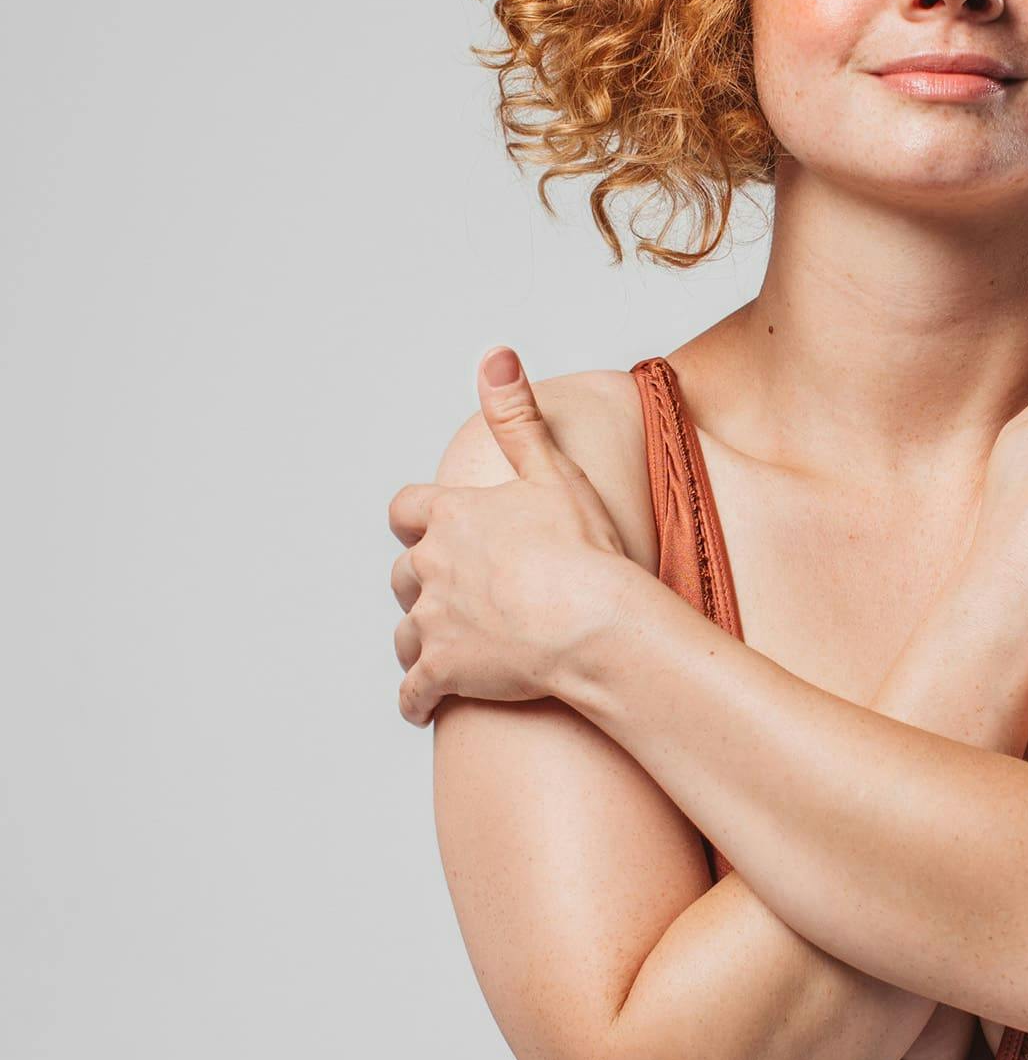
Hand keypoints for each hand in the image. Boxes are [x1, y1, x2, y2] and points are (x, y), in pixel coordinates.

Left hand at [388, 348, 630, 726]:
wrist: (591, 623)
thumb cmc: (583, 547)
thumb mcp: (552, 469)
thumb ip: (517, 415)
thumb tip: (495, 353)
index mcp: (452, 515)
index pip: (405, 509)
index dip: (417, 519)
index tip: (427, 528)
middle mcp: (431, 565)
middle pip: (403, 573)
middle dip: (424, 581)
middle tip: (455, 591)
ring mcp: (433, 622)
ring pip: (404, 631)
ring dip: (420, 636)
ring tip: (445, 646)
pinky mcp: (442, 671)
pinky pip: (413, 691)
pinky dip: (417, 699)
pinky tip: (426, 706)